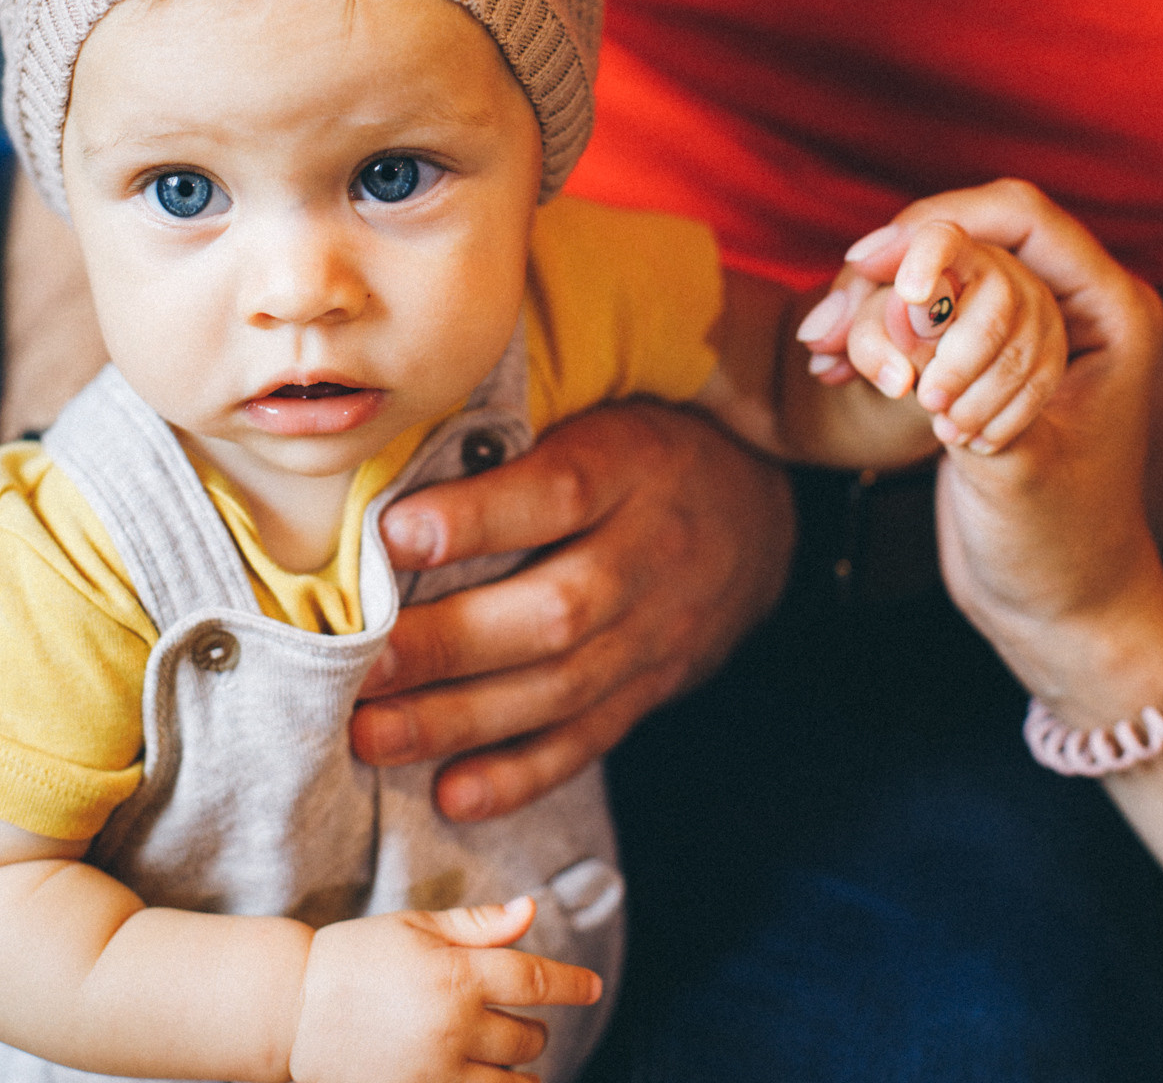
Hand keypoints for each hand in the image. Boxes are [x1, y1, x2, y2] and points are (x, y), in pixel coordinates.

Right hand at [289, 896, 599, 1082]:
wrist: (292, 1010)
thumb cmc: (359, 956)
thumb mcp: (418, 926)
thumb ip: (479, 924)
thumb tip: (530, 910)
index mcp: (457, 973)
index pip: (537, 982)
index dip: (573, 983)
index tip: (593, 986)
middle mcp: (453, 1027)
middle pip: (529, 1037)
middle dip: (531, 1027)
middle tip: (513, 1017)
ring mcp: (436, 1074)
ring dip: (519, 1071)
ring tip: (508, 1058)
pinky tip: (489, 1080)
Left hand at [351, 401, 794, 819]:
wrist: (755, 515)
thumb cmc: (640, 450)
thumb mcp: (598, 413)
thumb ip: (515, 439)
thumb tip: (388, 458)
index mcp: (630, 466)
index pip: (557, 492)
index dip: (475, 518)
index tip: (389, 536)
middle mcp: (650, 554)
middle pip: (556, 610)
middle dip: (449, 644)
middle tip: (360, 664)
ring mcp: (655, 633)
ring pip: (561, 688)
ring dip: (459, 720)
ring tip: (369, 734)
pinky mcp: (650, 689)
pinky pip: (587, 739)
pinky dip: (519, 775)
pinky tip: (451, 794)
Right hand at [843, 184, 1162, 724]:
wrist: (1054, 606)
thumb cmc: (1060, 549)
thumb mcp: (1016, 468)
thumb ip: (967, 381)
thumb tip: (910, 308)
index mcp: (1110, 312)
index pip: (1021, 216)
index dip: (941, 225)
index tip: (871, 262)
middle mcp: (1072, 304)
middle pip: (967, 238)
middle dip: (890, 273)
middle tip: (826, 325)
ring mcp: (1025, 328)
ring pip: (935, 276)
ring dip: (870, 306)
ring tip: (821, 350)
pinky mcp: (984, 357)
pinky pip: (921, 316)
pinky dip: (874, 334)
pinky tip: (829, 364)